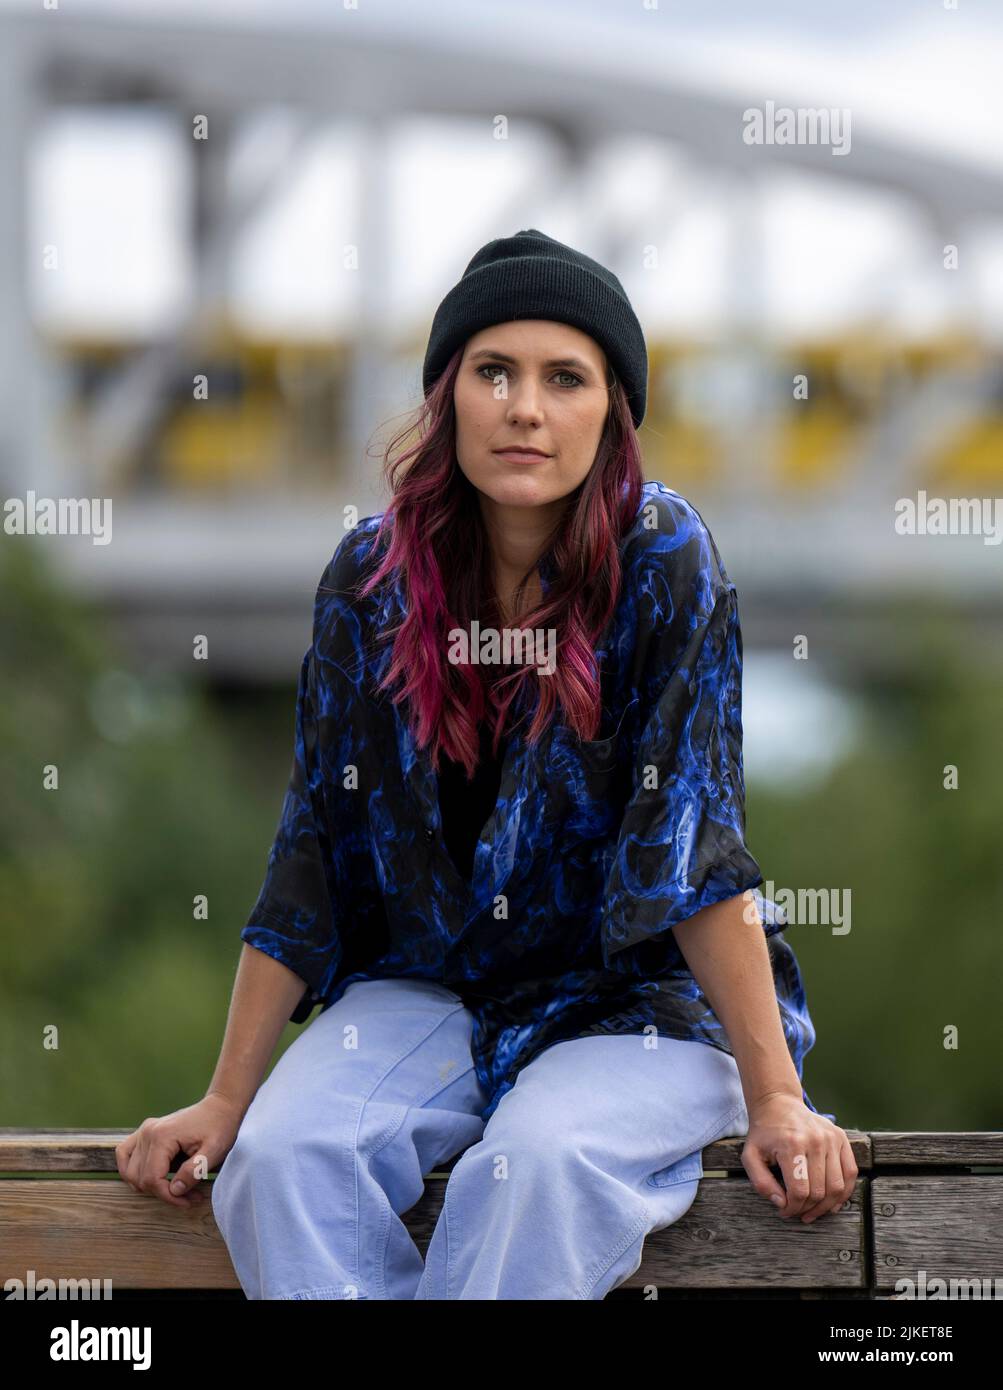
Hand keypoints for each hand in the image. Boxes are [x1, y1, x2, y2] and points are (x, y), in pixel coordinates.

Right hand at [115, 1092, 245, 1208]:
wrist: (220, 1107)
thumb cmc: (220, 1127)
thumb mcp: (214, 1151)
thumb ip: (194, 1171)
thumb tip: (174, 1190)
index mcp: (162, 1136)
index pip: (153, 1179)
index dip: (169, 1196)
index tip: (189, 1201)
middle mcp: (148, 1132)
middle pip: (141, 1178)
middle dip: (163, 1193)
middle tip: (188, 1196)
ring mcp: (144, 1130)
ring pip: (130, 1171)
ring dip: (148, 1186)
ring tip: (173, 1188)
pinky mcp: (144, 1131)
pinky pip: (124, 1154)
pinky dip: (131, 1170)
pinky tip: (148, 1178)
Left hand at [740, 1092, 857, 1222]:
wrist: (778, 1104)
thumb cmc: (764, 1134)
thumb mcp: (750, 1156)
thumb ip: (761, 1183)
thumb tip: (782, 1204)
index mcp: (791, 1144)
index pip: (799, 1190)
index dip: (792, 1208)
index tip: (785, 1212)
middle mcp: (815, 1140)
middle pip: (819, 1191)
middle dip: (808, 1209)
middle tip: (798, 1213)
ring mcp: (831, 1138)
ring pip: (837, 1186)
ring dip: (826, 1206)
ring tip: (813, 1211)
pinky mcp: (841, 1138)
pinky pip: (850, 1172)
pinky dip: (843, 1192)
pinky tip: (832, 1203)